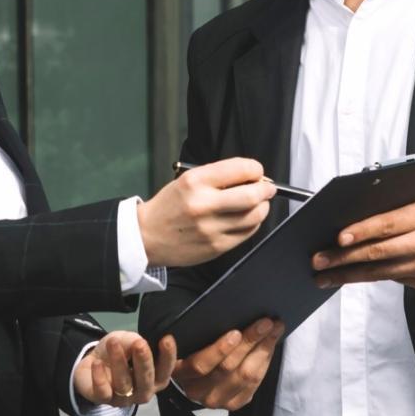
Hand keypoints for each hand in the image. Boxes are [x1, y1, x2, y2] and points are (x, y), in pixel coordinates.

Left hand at [74, 331, 174, 408]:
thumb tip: (138, 343)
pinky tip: (97, 363)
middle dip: (144, 362)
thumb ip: (134, 341)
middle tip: (140, 344)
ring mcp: (123, 398)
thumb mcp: (128, 340)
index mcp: (155, 379)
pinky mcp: (103, 399)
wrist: (94, 363)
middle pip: (146, 380)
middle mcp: (142, 391)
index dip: (168, 356)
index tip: (167, 339)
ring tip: (113, 342)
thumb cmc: (119, 353)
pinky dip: (100, 378)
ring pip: (124, 384)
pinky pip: (103, 392)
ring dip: (119, 362)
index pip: (166, 371)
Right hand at [137, 158, 274, 267]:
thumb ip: (217, 177)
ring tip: (258, 203)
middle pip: (252, 195)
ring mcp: (211, 228)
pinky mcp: (217, 247)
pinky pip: (247, 233)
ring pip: (254, 216)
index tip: (256, 172)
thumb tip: (251, 177)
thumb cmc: (169, 206)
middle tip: (267, 188)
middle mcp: (203, 204)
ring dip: (263, 207)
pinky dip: (253, 223)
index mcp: (195, 182)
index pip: (240, 169)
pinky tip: (247, 219)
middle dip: (266, 189)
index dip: (255, 169)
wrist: (147, 236)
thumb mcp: (186, 181)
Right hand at [168, 319, 281, 410]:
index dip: (218, 350)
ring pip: (245, 375)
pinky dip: (265, 361)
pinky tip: (271, 345)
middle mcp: (197, 391)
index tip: (236, 332)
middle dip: (250, 341)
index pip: (200, 364)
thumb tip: (223, 311)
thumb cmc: (190, 350)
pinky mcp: (234, 404)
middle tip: (266, 322)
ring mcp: (217, 401)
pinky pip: (254, 383)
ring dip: (263, 349)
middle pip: (228, 367)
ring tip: (275, 329)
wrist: (194, 380)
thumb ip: (198, 333)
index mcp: (180, 372)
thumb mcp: (187, 341)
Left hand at [311, 198, 414, 293]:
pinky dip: (371, 277)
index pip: (387, 224)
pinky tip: (351, 277)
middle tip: (319, 260)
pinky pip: (394, 279)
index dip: (361, 231)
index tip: (339, 237)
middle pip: (378, 252)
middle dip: (344, 257)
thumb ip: (400, 210)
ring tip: (325, 276)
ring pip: (380, 272)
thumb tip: (360, 214)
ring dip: (349, 275)